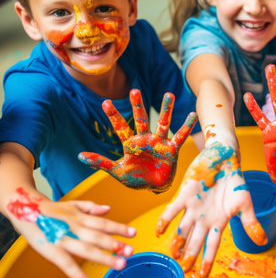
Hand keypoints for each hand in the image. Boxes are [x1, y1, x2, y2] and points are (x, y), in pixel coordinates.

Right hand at [6, 187, 135, 277]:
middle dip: (115, 244)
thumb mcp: (72, 204)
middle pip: (98, 236)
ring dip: (103, 257)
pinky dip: (76, 274)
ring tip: (119, 265)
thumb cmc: (52, 210)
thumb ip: (91, 207)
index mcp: (81, 217)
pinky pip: (65, 263)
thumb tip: (108, 209)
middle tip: (130, 252)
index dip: (119, 228)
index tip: (134, 233)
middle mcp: (75, 228)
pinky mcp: (52, 251)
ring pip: (86, 249)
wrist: (25, 210)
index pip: (104, 223)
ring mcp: (64, 239)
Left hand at [79, 89, 196, 192]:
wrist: (155, 187)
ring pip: (163, 123)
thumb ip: (101, 163)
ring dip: (166, 109)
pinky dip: (187, 126)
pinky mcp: (172, 149)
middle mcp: (145, 139)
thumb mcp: (117, 171)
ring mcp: (159, 143)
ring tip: (169, 94)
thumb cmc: (136, 179)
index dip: (113, 115)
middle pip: (141, 119)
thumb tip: (79, 156)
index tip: (105, 102)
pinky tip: (193, 114)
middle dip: (137, 106)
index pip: (120, 127)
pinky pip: (181, 136)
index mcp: (131, 143)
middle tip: (134, 91)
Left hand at [156, 139, 265, 277]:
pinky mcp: (184, 195)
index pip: (212, 246)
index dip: (207, 260)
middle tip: (184, 270)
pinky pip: (172, 210)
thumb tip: (262, 242)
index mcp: (218, 222)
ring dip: (177, 242)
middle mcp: (203, 219)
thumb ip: (251, 223)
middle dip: (189, 256)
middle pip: (195, 241)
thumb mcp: (245, 203)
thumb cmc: (235, 182)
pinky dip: (165, 220)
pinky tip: (159, 231)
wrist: (224, 158)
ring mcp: (193, 208)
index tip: (203, 276)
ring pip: (182, 229)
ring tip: (173, 254)